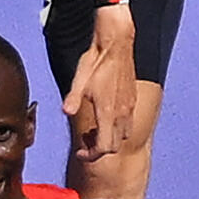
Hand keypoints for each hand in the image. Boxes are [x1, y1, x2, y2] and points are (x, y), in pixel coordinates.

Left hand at [62, 5, 136, 161]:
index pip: (103, 148)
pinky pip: (128, 124)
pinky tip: (105, 114)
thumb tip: (66, 111)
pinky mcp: (132, 99)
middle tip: (85, 140)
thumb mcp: (79, 79)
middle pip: (114, 147)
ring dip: (109, 139)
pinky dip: (116, 128)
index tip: (80, 152)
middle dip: (99, 150)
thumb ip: (73, 98)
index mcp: (107, 112)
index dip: (90, 155)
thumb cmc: (96, 60)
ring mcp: (129, 107)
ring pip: (123, 136)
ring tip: (95, 128)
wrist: (116, 43)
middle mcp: (121, 113)